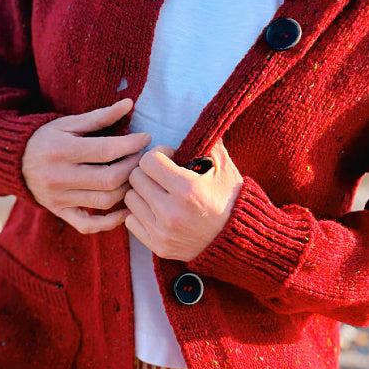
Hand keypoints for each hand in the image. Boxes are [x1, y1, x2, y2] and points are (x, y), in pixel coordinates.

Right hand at [21, 98, 150, 233]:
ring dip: (127, 190)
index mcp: (62, 151)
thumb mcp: (69, 124)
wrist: (14, 161)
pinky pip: (88, 225)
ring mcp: (59, 198)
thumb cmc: (46, 138)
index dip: (132, 145)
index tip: (146, 138)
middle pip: (109, 179)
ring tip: (135, 177)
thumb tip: (129, 104)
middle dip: (133, 168)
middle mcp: (60, 177)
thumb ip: (100, 116)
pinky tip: (125, 210)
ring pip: (104, 201)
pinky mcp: (60, 212)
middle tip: (143, 158)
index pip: (106, 150)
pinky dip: (110, 222)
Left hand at [124, 139, 242, 260]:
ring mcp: (162, 232)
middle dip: (148, 172)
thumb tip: (198, 121)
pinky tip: (156, 210)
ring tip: (159, 192)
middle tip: (162, 175)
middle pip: (135, 178)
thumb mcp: (224, 168)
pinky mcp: (157, 246)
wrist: (238, 241)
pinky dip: (140, 213)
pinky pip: (130, 221)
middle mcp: (171, 212)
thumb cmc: (230, 199)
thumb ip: (208, 142)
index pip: (148, 161)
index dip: (158, 155)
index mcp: (187, 189)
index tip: (169, 159)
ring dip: (142, 192)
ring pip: (130, 198)